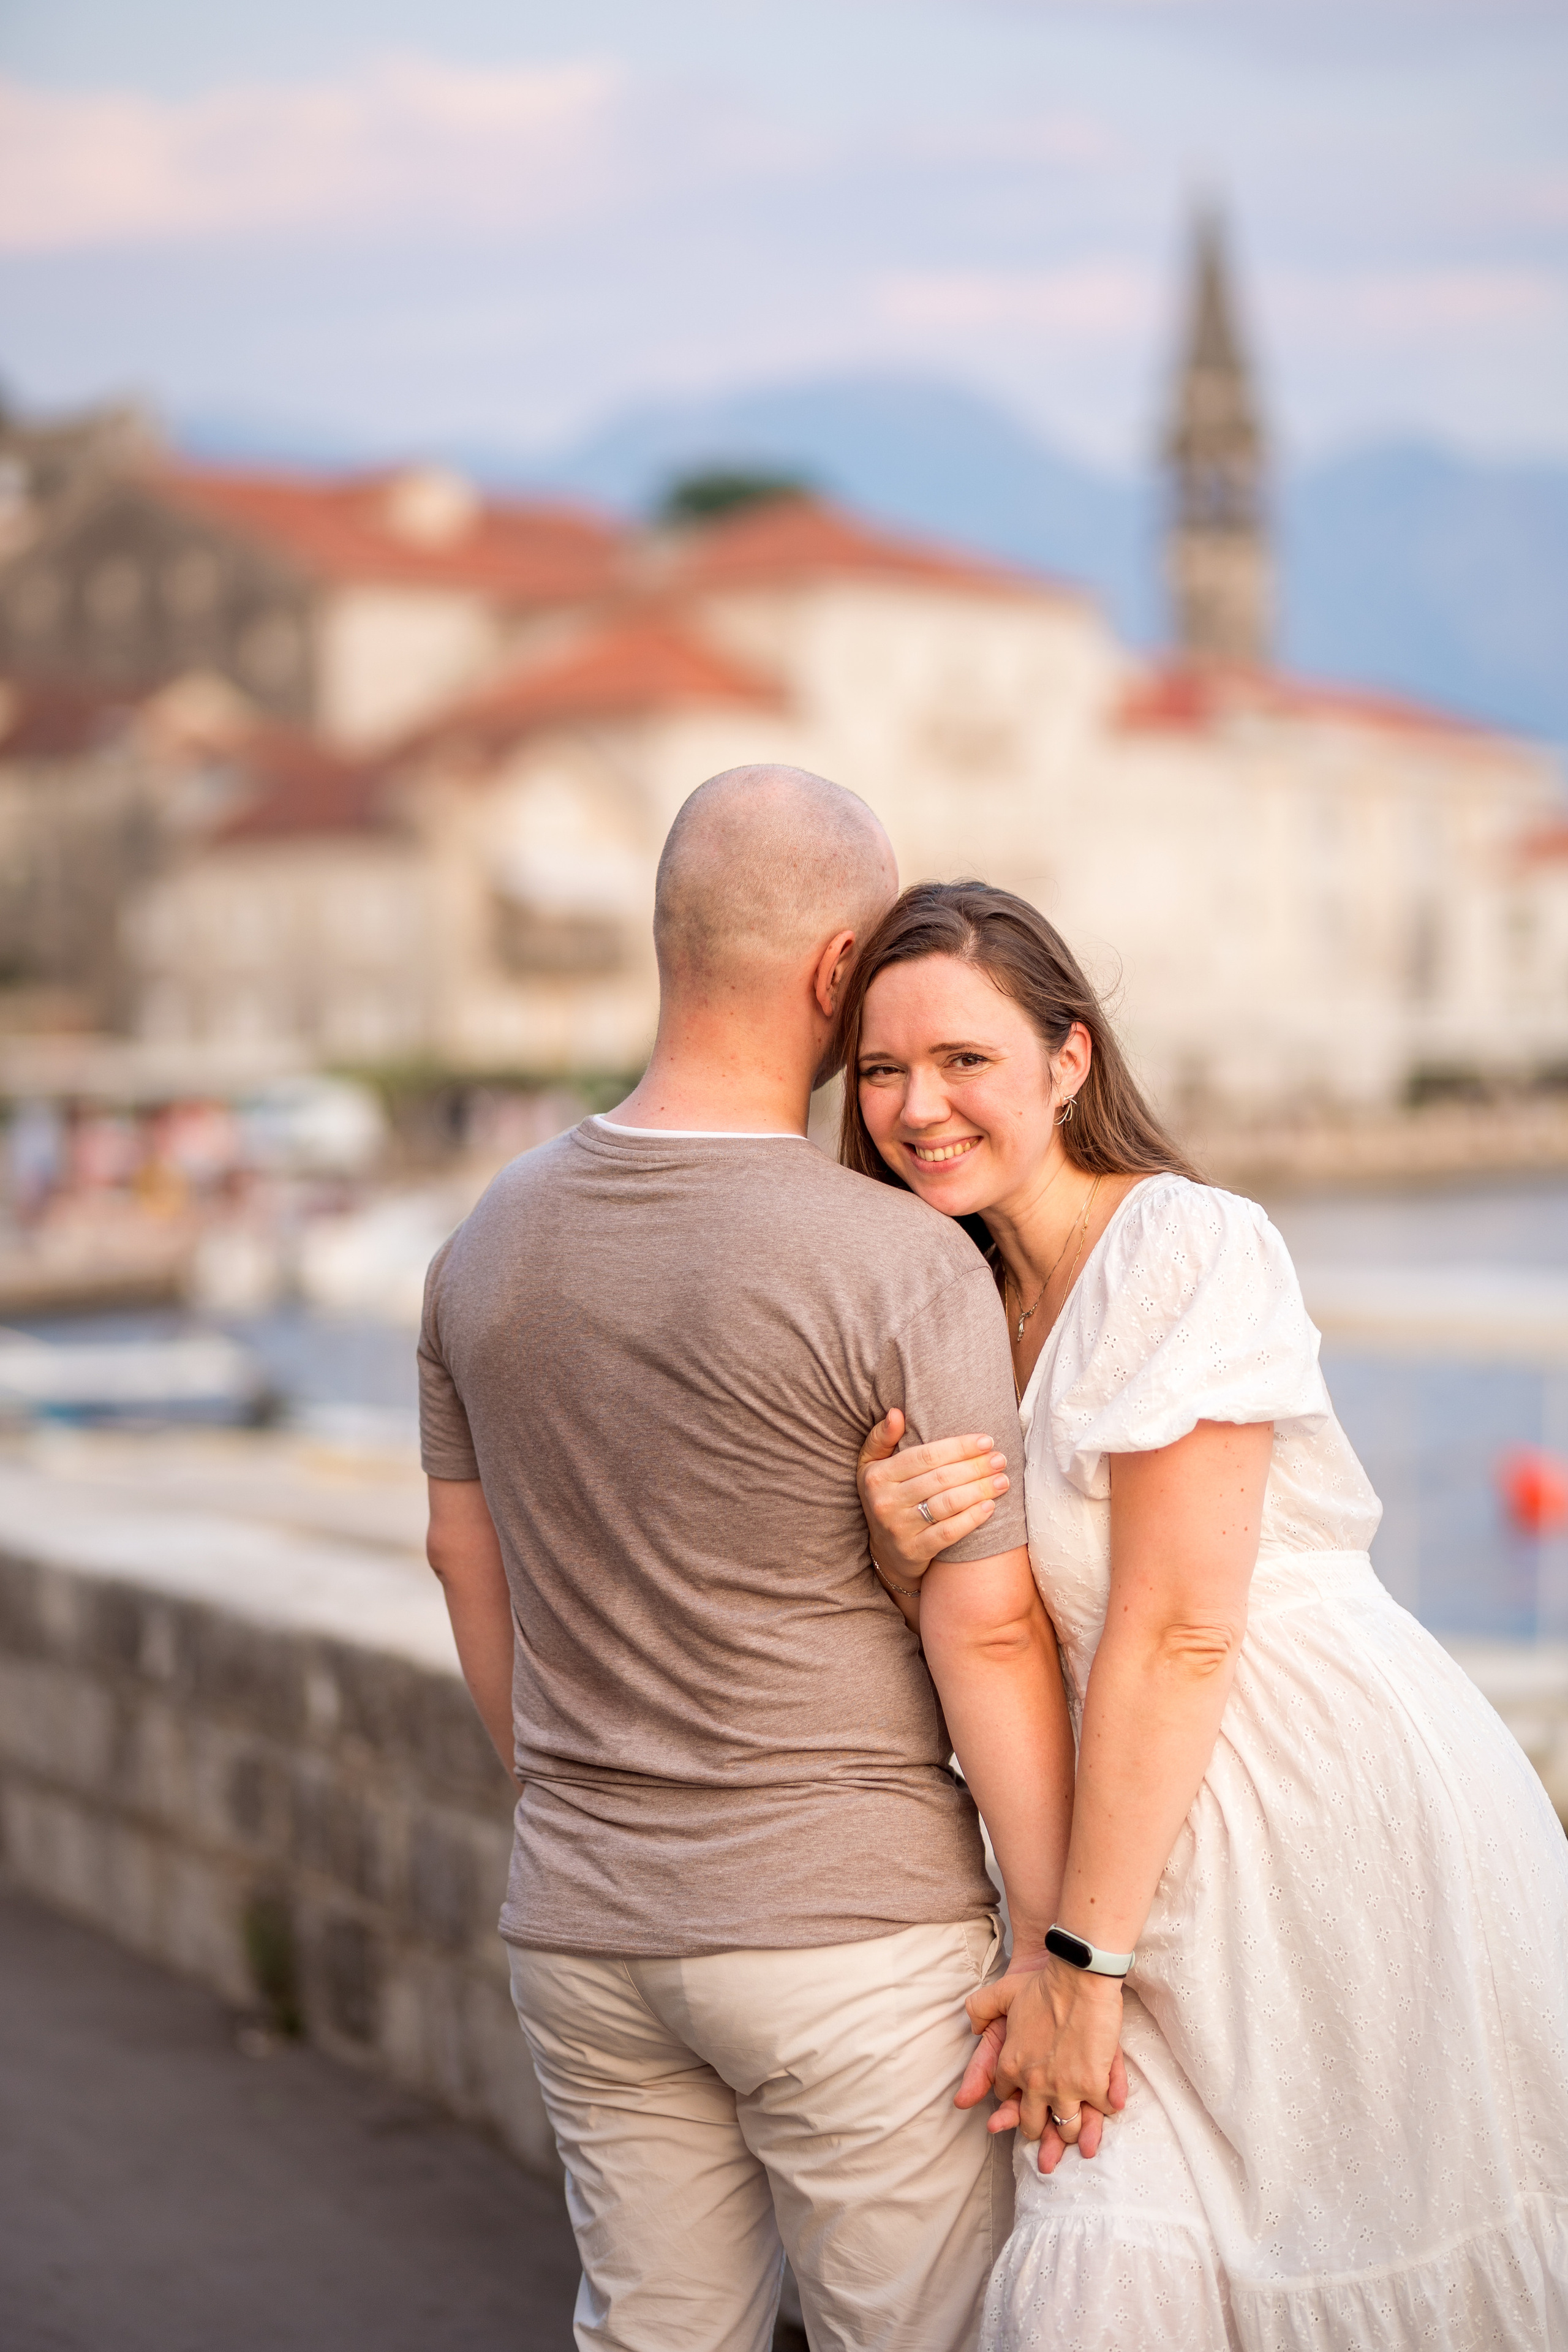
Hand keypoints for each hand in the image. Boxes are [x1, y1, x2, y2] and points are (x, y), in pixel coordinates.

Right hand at [858, 1408, 1010, 1584]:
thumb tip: (896, 1412)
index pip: (924, 1456)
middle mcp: (885, 1502)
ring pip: (946, 1504)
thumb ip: (882, 1438)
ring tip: (1002, 1481)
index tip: (987, 1441)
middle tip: (1001, 1460)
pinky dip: (972, 1519)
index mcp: (876, 1475)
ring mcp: (898, 1528)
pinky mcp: (913, 1551)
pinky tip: (990, 1507)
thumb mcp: (871, 1467)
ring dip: (979, 1490)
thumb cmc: (886, 1498)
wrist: (886, 1552)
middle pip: (940, 1479)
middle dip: (975, 1467)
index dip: (959, 1447)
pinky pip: (948, 1533)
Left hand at [965, 1958, 1127, 2163]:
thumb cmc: (1043, 1984)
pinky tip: (1106, 2103)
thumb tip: (972, 2027)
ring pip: (1068, 2129)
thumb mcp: (1003, 1993)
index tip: (1025, 2097)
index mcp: (1011, 2066)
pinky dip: (1105, 2107)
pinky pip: (1101, 2110)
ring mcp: (1065, 2088)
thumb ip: (980, 2008)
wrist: (1078, 1978)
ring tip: (1079, 2133)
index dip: (1016, 2097)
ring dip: (1072, 2131)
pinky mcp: (1094, 2085)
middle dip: (1039, 2129)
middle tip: (1048, 2129)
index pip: (1007, 2097)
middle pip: (1033, 2124)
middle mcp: (1034, 2084)